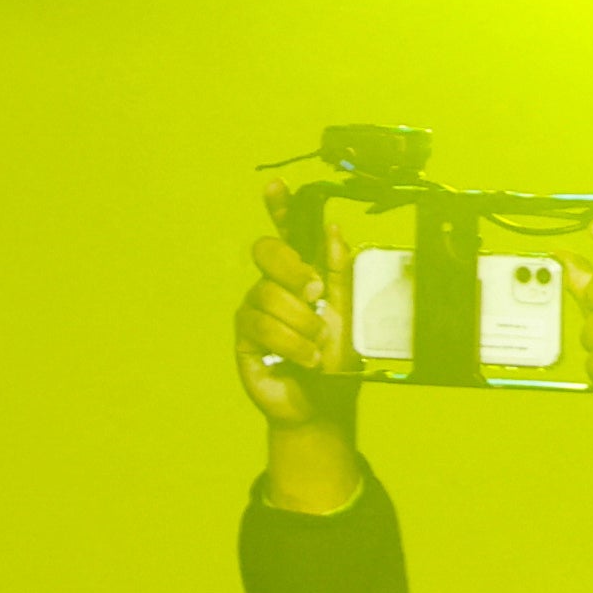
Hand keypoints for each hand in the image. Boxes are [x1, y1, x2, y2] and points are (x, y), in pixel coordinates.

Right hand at [234, 184, 351, 430]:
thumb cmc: (335, 361)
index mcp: (302, 273)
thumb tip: (332, 231)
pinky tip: (303, 359)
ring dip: (299, 322)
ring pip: (268, 293)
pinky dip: (287, 342)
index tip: (275, 188)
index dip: (280, 208)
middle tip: (315, 292)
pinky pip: (260, 325)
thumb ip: (339, 272)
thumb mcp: (348, 313)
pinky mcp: (245, 337)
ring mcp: (256, 309)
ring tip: (316, 347)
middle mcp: (274, 285)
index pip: (288, 234)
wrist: (322, 404)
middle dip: (291, 267)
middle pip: (267, 251)